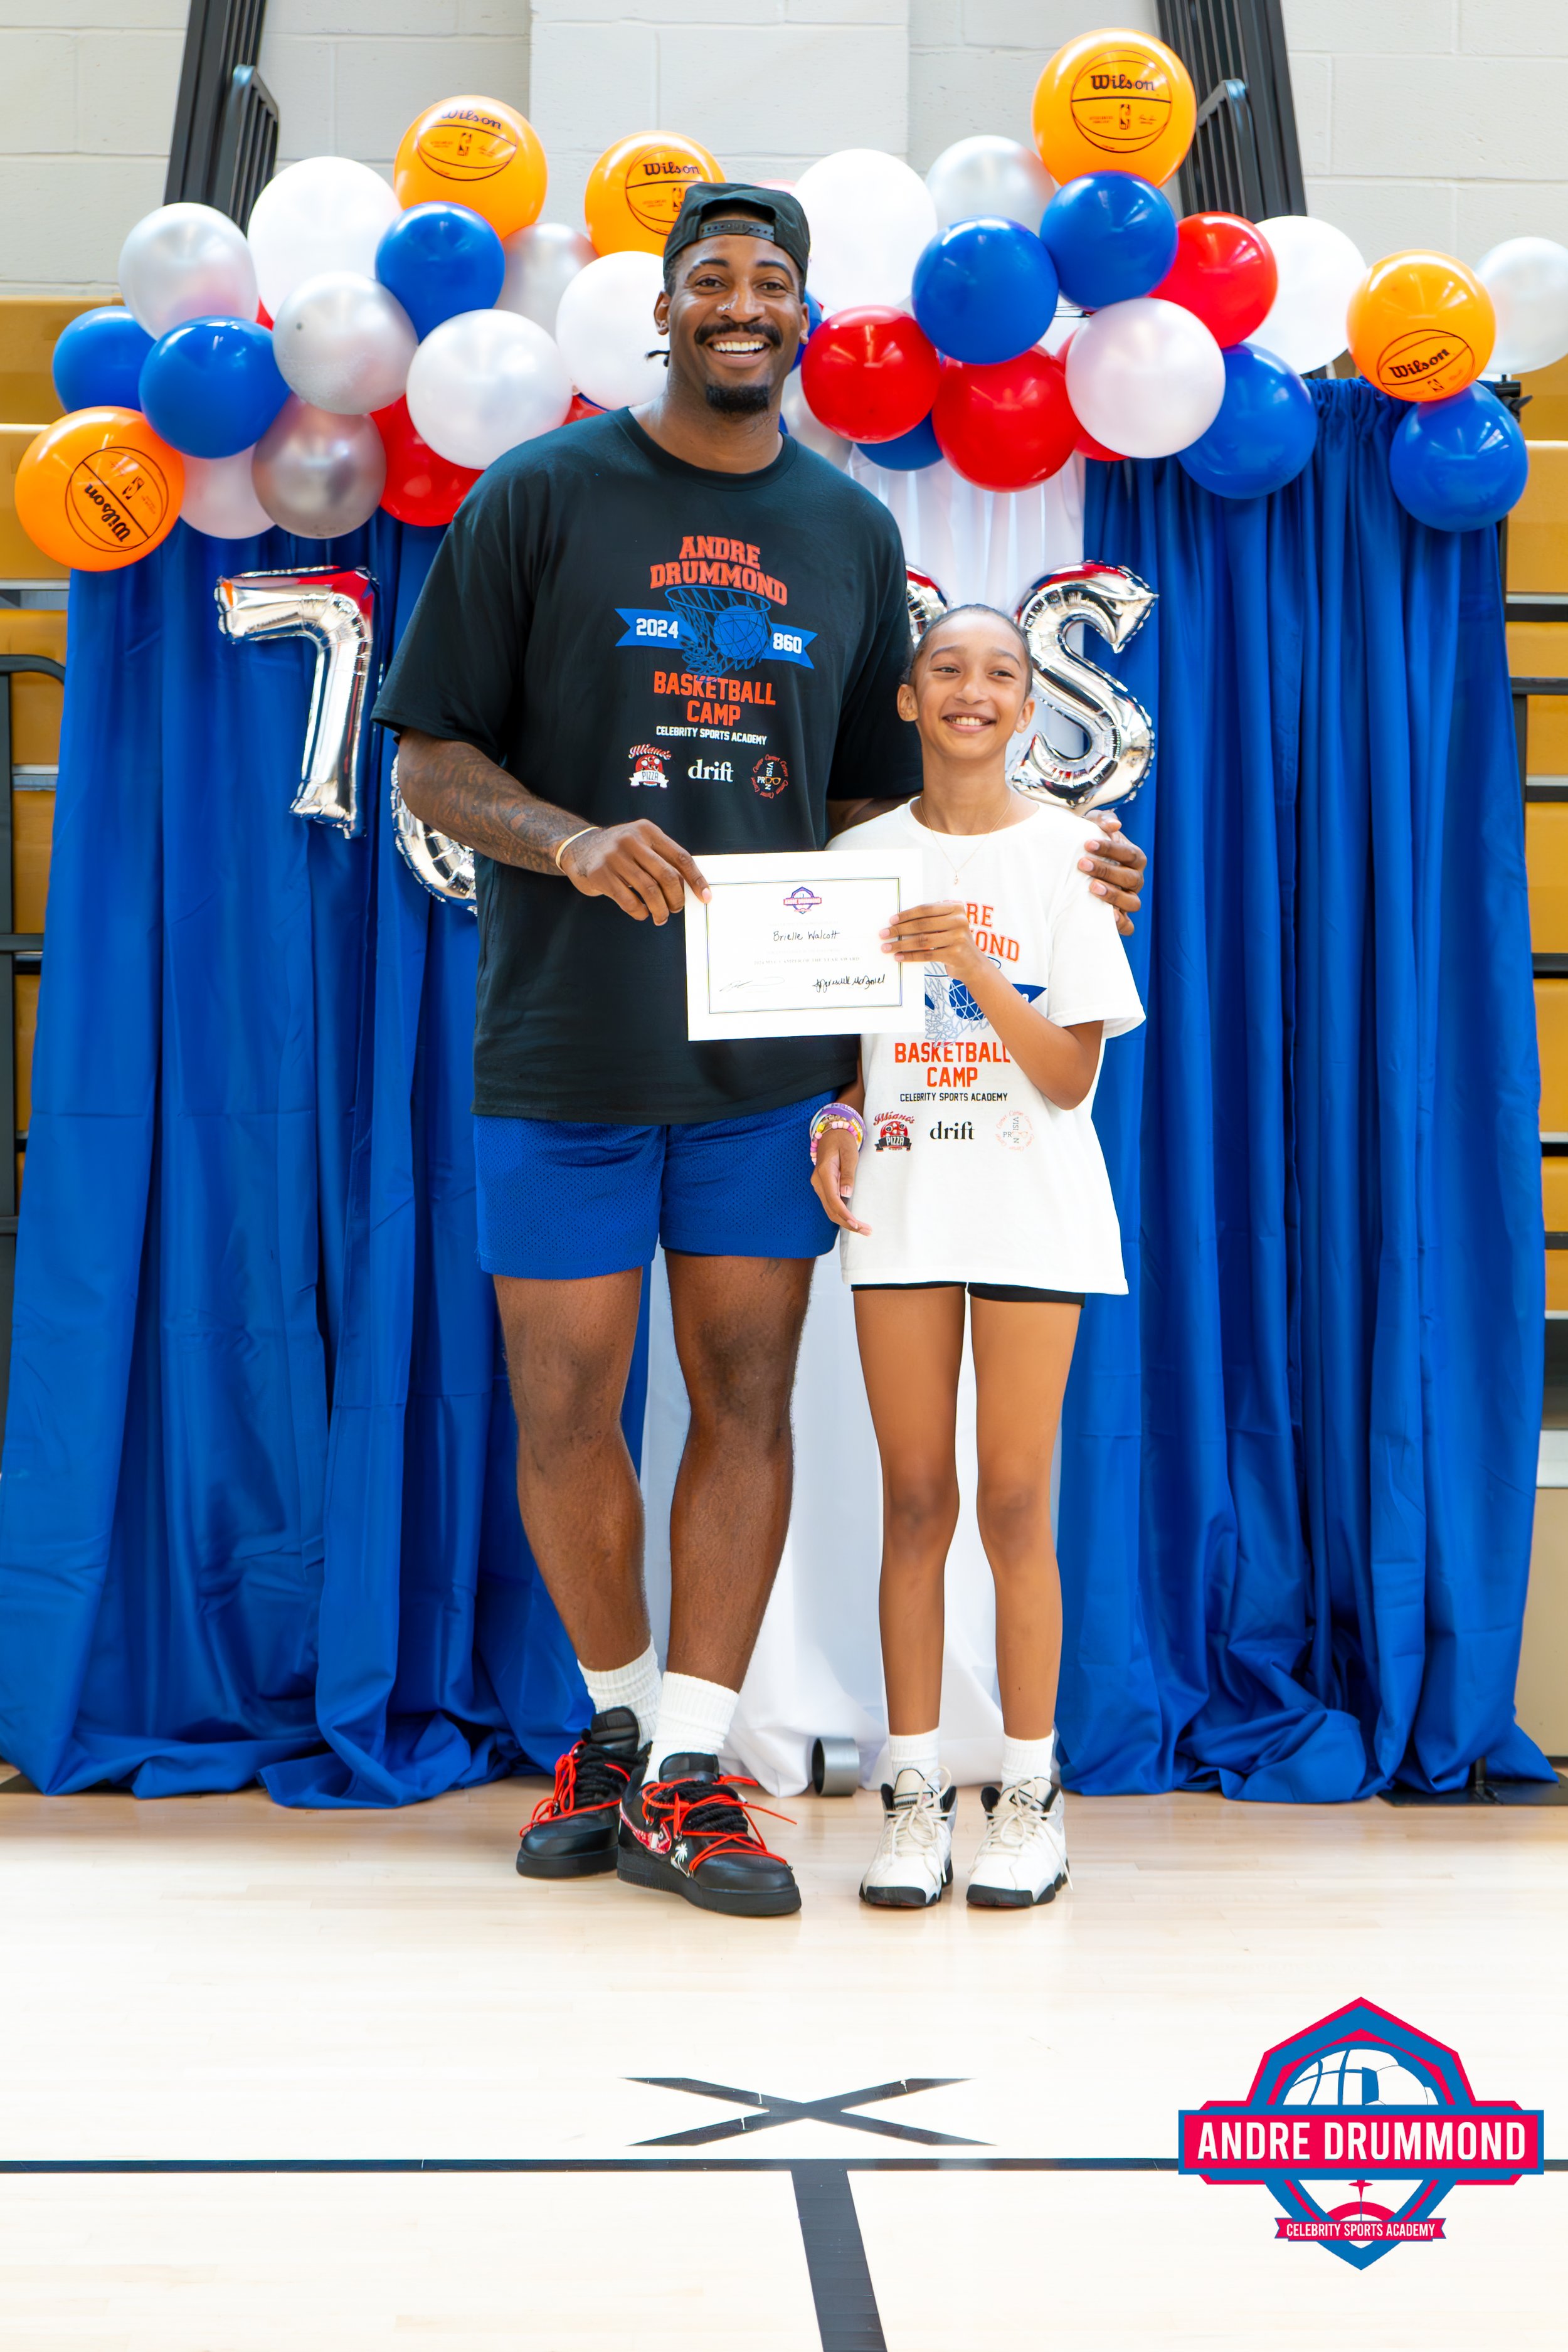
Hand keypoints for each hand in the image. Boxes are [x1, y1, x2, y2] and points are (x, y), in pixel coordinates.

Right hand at [560, 821, 708, 923]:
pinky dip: (640, 912)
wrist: (578, 848)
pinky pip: (629, 901)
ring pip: (650, 891)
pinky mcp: (600, 874)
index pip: (681, 857)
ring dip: (660, 910)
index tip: (705, 897)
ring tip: (660, 916)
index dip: (696, 879)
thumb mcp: (641, 843)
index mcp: (647, 831)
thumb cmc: (619, 852)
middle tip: (676, 909)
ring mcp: (614, 856)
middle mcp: (631, 840)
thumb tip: (690, 888)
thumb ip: (662, 859)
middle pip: (667, 876)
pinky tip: (642, 913)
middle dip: (677, 899)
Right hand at [811, 1128, 869, 1234]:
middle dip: (848, 1223)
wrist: (832, 1133)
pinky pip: (831, 1205)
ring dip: (845, 1221)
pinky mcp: (824, 1187)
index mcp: (824, 1173)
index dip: (844, 1214)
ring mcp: (820, 1186)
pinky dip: (842, 1215)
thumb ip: (848, 1173)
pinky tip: (853, 1221)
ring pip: (830, 1210)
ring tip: (863, 1229)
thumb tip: (847, 1193)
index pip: (833, 1199)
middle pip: (831, 1210)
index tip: (856, 1224)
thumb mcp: (849, 1153)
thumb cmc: (842, 1141)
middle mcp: (818, 1182)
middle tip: (866, 1231)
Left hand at [879, 899, 979, 978]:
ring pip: (923, 940)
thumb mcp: (947, 926)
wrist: (972, 964)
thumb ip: (930, 920)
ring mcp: (958, 937)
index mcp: (956, 908)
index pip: (926, 909)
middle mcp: (959, 921)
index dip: (907, 914)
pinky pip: (926, 955)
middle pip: (922, 924)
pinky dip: (910, 956)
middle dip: (900, 929)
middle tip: (884, 934)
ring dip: (901, 944)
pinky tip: (899, 957)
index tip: (891, 920)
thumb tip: (898, 922)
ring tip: (887, 947)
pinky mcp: (955, 954)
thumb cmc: (953, 942)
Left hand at [1078, 812, 1145, 935]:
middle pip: (1131, 878)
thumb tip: (1114, 826)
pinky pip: (1128, 925)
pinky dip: (1121, 923)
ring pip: (1132, 902)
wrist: (1078, 864)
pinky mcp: (1121, 916)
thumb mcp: (1092, 827)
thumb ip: (1102, 821)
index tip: (1088, 844)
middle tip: (1083, 865)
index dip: (1111, 849)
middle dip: (1106, 871)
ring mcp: (1130, 899)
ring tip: (1092, 887)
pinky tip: (1107, 916)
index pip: (1130, 854)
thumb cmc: (1088, 844)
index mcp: (1134, 858)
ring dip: (1113, 895)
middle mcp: (1135, 879)